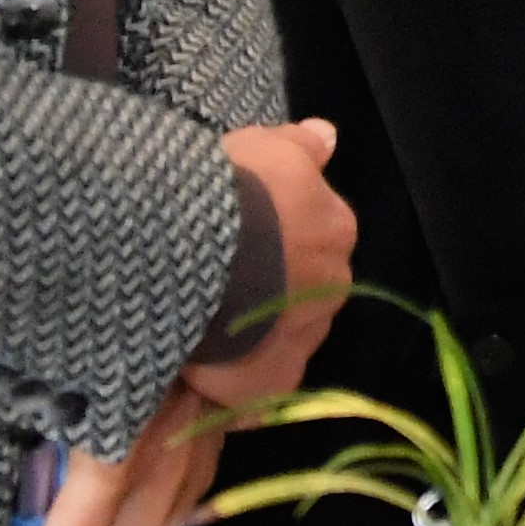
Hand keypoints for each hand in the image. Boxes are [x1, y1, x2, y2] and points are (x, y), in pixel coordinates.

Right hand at [190, 118, 355, 403]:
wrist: (189, 253)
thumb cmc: (228, 192)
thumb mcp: (263, 147)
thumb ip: (300, 146)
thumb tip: (328, 136)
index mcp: (335, 230)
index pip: (315, 239)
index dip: (276, 242)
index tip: (241, 241)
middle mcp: (333, 287)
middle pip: (303, 292)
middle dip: (270, 291)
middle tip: (220, 284)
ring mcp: (304, 339)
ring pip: (282, 339)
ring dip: (254, 335)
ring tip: (203, 324)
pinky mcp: (271, 385)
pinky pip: (258, 389)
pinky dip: (235, 381)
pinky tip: (202, 366)